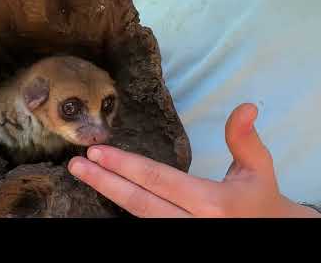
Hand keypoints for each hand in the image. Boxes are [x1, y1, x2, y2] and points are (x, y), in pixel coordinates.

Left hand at [68, 103, 319, 217]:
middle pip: (138, 202)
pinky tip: (108, 190)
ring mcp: (182, 235)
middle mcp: (192, 223)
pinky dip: (126, 208)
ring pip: (138, 216)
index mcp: (210, 203)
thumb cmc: (261, 200)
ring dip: (109, 193)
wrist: (269, 231)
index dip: (124, 165)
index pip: (157, 180)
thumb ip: (245, 139)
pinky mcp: (178, 239)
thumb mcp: (258, 168)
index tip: (96, 152)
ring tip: (85, 175)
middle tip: (77, 165)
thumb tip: (246, 106)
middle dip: (104, 182)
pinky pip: (146, 223)